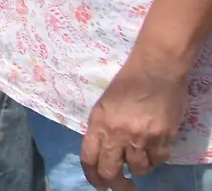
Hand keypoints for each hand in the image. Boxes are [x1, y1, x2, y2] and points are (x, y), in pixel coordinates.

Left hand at [83, 54, 189, 189]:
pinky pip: (158, 161)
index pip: (88, 159)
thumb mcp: (104, 105)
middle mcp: (117, 134)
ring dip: (139, 168)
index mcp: (98, 123)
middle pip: (110, 172)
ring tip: (140, 158)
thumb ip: (101, 129)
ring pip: (138, 169)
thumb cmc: (127, 84)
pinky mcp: (163, 138)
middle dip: (116, 184)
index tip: (99, 184)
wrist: (155, 71)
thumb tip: (103, 153)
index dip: (92, 177)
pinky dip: (156, 160)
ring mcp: (141, 138)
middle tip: (124, 186)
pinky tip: (154, 150)